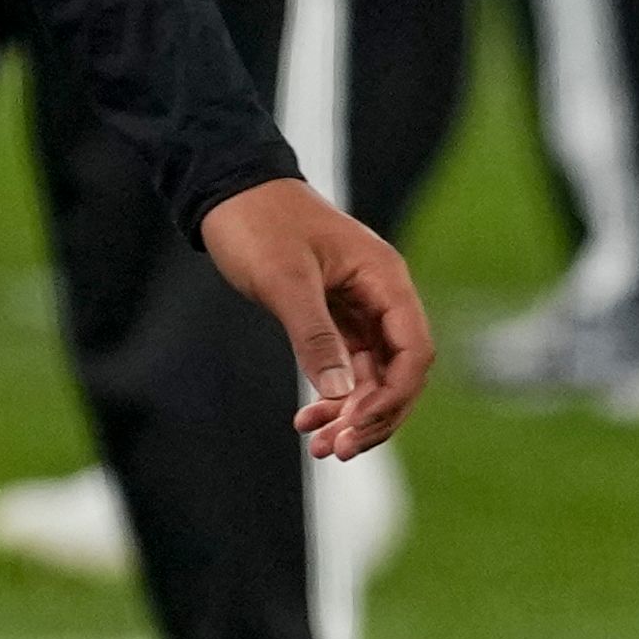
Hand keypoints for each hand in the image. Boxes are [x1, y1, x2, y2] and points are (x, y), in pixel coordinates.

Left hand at [198, 176, 431, 459]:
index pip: (413, 351)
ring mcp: (358, 306)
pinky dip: (333, 394)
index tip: (356, 425)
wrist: (224, 188)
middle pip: (397, 372)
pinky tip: (308, 419)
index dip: (393, 396)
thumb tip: (342, 395)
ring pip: (371, 375)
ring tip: (319, 447)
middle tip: (334, 450)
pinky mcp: (333, 315)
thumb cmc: (257, 222)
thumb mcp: (285, 279)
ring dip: (350, 413)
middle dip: (372, 416)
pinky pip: (346, 365)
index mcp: (385, 278)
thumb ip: (315, 336)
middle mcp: (380, 294)